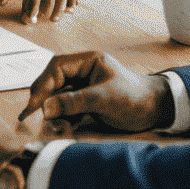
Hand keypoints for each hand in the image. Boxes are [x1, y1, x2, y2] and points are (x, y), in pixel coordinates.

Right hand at [17, 50, 173, 132]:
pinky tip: (62, 127)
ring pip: (58, 96)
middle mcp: (82, 71)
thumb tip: (45, 108)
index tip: (34, 106)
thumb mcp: (104, 99)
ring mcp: (84, 86)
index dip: (43, 86)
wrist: (157, 111)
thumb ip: (74, 102)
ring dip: (52, 110)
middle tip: (32, 116)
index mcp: (87, 61)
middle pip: (53, 81)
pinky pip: (67, 107)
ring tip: (49, 125)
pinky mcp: (86, 101)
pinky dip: (62, 117)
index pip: (56, 68)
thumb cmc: (135, 98)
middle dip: (43, 98)